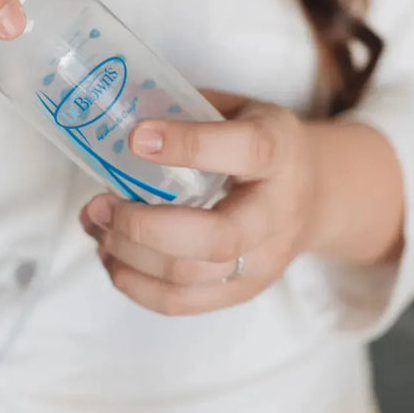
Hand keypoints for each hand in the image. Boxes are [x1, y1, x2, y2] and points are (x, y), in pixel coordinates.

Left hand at [79, 99, 321, 314]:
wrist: (316, 195)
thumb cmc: (263, 146)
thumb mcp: (240, 109)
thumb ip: (189, 110)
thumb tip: (119, 113)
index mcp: (280, 152)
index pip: (245, 152)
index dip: (188, 146)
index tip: (136, 138)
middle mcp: (277, 213)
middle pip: (214, 239)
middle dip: (142, 227)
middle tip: (100, 203)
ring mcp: (263, 261)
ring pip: (189, 277)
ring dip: (127, 256)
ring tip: (96, 225)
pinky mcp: (243, 290)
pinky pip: (180, 302)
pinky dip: (134, 283)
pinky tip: (112, 256)